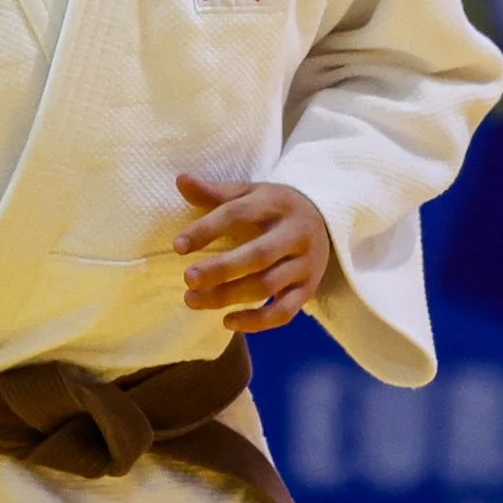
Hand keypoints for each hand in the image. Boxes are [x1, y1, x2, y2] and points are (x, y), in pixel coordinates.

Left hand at [173, 173, 332, 333]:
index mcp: (276, 204)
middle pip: (258, 255)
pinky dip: (256, 321)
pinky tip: (227, 322)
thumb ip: (215, 192)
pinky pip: (284, 312)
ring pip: (267, 285)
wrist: (325, 218)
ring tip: (192, 300)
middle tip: (188, 279)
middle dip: (221, 269)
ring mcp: (305, 264)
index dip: (207, 229)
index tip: (178, 246)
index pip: (239, 214)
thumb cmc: (275, 207)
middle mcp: (295, 234)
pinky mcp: (309, 289)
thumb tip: (180, 180)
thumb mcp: (250, 193)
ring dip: (228, 296)